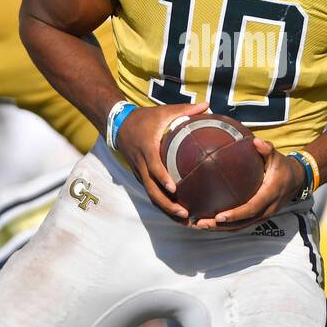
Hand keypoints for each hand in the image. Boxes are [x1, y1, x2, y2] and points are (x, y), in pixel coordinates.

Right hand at [115, 100, 207, 222]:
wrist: (119, 125)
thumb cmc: (145, 118)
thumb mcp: (164, 111)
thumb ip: (185, 109)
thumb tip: (207, 105)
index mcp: (147, 149)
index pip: (153, 166)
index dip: (162, 178)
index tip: (174, 189)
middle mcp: (141, 165)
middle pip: (151, 190)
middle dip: (167, 205)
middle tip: (184, 214)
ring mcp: (140, 173)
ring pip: (151, 196)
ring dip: (166, 210)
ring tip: (185, 220)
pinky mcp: (141, 177)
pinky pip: (151, 193)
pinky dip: (163, 205)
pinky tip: (178, 214)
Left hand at [193, 138, 305, 231]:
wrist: (296, 180)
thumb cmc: (283, 167)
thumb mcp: (277, 157)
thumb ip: (267, 149)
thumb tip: (256, 141)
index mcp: (269, 194)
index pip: (251, 208)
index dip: (235, 214)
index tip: (219, 216)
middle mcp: (267, 209)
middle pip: (242, 223)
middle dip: (221, 226)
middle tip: (201, 224)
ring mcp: (263, 215)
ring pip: (241, 227)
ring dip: (221, 229)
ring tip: (200, 225)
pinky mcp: (259, 217)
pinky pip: (242, 225)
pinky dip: (227, 226)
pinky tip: (211, 223)